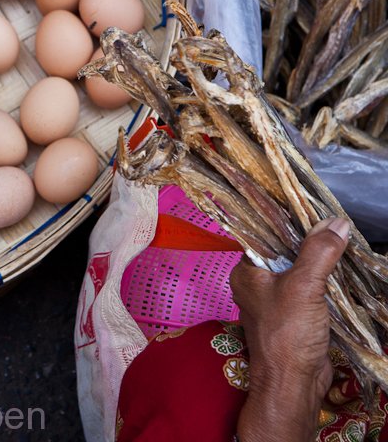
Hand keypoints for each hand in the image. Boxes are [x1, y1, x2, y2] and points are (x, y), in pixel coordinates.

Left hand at [232, 217, 349, 441]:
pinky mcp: (294, 313)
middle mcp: (256, 282)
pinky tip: (340, 266)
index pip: (261, 234)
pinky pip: (308, 286)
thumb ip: (318, 252)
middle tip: (332, 222)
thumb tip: (336, 223)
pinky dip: (323, 277)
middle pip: (282, 250)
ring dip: (318, 258)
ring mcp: (275, 298)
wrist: (293, 381)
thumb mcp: (303, 285)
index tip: (309, 205)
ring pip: (297, 268)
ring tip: (340, 238)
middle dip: (307, 239)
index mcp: (245, 272)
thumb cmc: (287, 333)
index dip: (285, 220)